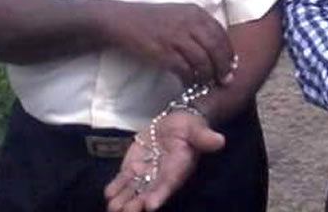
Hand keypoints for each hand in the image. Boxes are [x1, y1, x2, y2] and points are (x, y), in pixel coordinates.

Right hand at [104, 2, 235, 85]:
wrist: (122, 21)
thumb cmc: (151, 20)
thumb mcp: (179, 14)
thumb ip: (198, 26)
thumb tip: (217, 48)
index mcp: (196, 12)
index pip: (221, 34)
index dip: (229, 52)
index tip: (232, 65)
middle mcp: (189, 22)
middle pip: (216, 48)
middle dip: (223, 66)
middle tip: (226, 80)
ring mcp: (175, 36)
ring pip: (202, 60)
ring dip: (207, 75)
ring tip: (208, 84)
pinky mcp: (162, 51)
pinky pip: (183, 69)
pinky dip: (189, 79)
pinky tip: (189, 84)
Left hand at [104, 111, 225, 211]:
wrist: (176, 123)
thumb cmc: (190, 127)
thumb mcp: (198, 129)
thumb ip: (205, 137)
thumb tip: (220, 141)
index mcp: (179, 167)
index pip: (170, 183)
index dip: (160, 194)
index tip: (150, 205)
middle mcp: (162, 176)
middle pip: (149, 192)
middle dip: (138, 203)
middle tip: (127, 211)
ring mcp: (147, 173)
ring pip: (135, 190)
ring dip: (125, 199)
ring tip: (114, 207)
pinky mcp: (134, 167)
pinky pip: (124, 180)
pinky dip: (116, 187)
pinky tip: (108, 193)